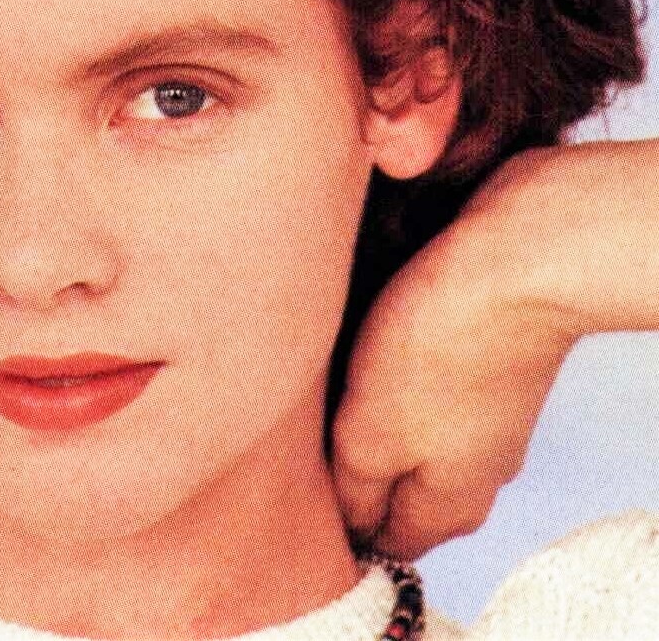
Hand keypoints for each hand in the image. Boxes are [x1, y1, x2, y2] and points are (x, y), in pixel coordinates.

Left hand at [331, 146, 583, 559]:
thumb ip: (353, 491)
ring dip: (363, 416)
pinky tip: (360, 349)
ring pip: (405, 436)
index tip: (296, 478)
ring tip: (325, 380)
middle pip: (395, 491)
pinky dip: (387, 378)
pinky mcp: (479, 367)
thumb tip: (349, 526)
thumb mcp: (371, 435)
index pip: (385, 544)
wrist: (512, 263)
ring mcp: (481, 416)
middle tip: (301, 424)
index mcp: (449, 508)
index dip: (335, 522)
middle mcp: (474, 472)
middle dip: (345, 466)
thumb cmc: (433, 350)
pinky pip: (421, 391)